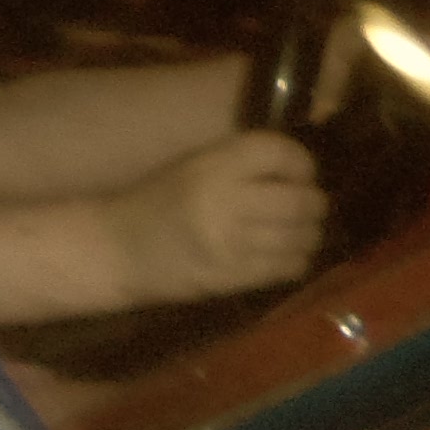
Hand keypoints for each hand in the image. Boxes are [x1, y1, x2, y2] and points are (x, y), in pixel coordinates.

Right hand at [107, 130, 327, 302]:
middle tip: (307, 206)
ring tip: (298, 232)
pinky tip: (284, 255)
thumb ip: (243, 162)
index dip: (302, 163)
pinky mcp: (233, 276)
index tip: (300, 173)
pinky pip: (287, 266)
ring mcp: (232, 242)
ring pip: (301, 236)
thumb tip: (301, 170)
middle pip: (302, 199)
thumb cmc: (156, 201)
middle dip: (312, 203)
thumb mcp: (195, 165)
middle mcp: (227, 200)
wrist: (116, 251)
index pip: (281, 153)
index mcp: (214, 165)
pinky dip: (295, 259)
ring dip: (308, 234)